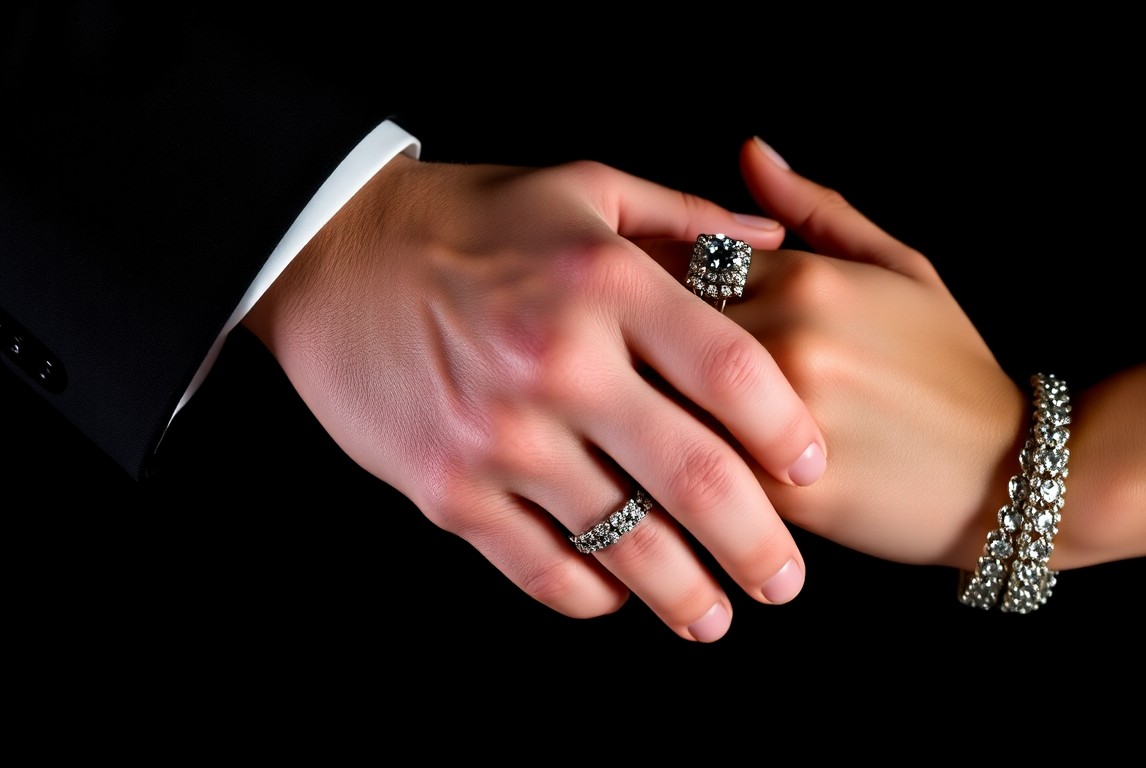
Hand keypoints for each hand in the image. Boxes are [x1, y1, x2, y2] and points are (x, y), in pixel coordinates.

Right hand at [241, 154, 828, 641]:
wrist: (329, 256)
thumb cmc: (470, 220)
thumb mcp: (583, 188)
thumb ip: (685, 216)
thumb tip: (777, 238)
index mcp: (605, 282)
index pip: (733, 372)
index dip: (788, 432)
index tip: (814, 472)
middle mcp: (559, 363)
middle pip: (695, 478)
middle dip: (757, 547)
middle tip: (786, 583)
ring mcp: (500, 436)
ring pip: (622, 543)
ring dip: (683, 595)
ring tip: (716, 619)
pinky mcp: (448, 490)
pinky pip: (541, 568)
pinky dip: (591, 595)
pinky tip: (619, 597)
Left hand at [643, 138, 1023, 569]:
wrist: (1011, 477)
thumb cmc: (951, 368)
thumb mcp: (901, 269)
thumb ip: (815, 212)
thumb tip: (749, 150)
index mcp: (806, 278)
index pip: (678, 260)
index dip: (643, 287)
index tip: (627, 309)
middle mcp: (786, 340)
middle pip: (653, 334)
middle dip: (624, 350)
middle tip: (601, 366)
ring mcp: (781, 420)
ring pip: (663, 407)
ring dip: (633, 414)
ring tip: (617, 423)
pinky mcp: (784, 497)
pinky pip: (696, 478)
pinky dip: (667, 477)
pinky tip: (660, 477)